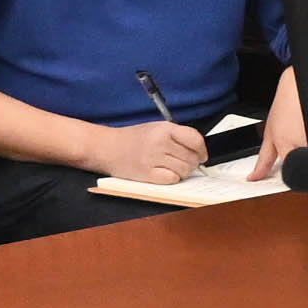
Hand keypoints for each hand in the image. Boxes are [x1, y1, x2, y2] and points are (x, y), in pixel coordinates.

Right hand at [93, 116, 216, 184]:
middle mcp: (160, 142)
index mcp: (164, 128)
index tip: (202, 156)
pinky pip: (172, 179)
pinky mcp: (146, 174)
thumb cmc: (131, 139)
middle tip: (185, 164)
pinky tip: (165, 174)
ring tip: (173, 169)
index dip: (202, 150)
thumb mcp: (156, 128)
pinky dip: (172, 179)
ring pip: (184, 170)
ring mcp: (153, 158)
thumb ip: (177, 136)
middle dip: (192, 163)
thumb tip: (199, 151)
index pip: (195, 139)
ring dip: (183, 172)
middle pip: (191, 158)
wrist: (106, 147)